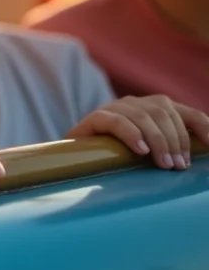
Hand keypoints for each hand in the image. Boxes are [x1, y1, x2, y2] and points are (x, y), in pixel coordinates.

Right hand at [68, 95, 208, 169]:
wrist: (74, 159)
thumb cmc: (117, 159)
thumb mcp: (150, 153)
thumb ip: (170, 149)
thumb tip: (191, 159)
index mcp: (153, 109)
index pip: (185, 112)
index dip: (201, 126)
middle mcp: (135, 103)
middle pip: (164, 113)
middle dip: (176, 141)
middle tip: (178, 167)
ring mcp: (113, 108)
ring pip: (143, 115)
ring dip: (158, 141)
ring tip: (163, 164)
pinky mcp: (94, 118)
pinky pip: (115, 120)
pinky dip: (131, 134)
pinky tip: (140, 151)